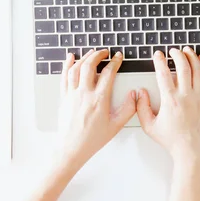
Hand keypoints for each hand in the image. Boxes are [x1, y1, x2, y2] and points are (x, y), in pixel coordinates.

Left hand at [58, 49, 135, 166]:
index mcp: (99, 100)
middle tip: (105, 52)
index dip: (115, 62)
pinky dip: (67, 64)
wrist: (71, 148)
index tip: (118, 57)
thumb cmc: (92, 140)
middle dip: (98, 55)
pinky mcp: (64, 97)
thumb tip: (135, 95)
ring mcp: (72, 94)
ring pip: (76, 68)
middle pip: (90, 66)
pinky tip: (70, 58)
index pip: (108, 73)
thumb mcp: (116, 126)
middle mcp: (84, 94)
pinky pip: (64, 76)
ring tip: (92, 53)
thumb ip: (128, 109)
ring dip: (84, 57)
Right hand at [137, 47, 199, 162]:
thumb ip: (141, 108)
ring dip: (191, 57)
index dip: (160, 61)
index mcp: (171, 100)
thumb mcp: (149, 126)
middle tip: (173, 50)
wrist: (191, 150)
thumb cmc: (171, 139)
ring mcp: (199, 97)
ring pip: (197, 70)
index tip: (158, 54)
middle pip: (183, 67)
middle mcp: (186, 96)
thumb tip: (141, 92)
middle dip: (177, 55)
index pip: (164, 74)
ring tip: (187, 50)